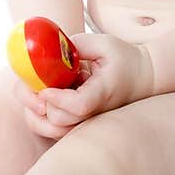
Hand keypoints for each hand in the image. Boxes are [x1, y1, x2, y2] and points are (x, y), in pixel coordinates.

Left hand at [13, 33, 154, 138]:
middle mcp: (94, 113)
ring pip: (52, 130)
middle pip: (59, 120)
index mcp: (102, 92)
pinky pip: (52, 130)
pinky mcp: (78, 125)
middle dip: (38, 100)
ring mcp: (86, 123)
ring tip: (37, 89)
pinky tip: (44, 96)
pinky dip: (39, 116)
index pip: (79, 105)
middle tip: (32, 81)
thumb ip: (76, 45)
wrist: (142, 78)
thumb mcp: (103, 43)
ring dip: (35, 111)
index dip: (57, 98)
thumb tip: (48, 51)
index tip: (44, 86)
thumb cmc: (123, 59)